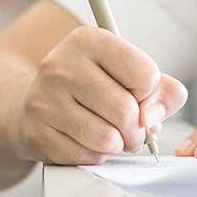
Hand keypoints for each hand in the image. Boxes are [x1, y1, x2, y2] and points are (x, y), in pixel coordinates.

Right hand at [20, 26, 186, 163]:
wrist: (37, 101)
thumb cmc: (91, 86)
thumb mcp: (127, 73)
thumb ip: (161, 90)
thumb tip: (154, 117)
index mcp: (89, 40)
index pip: (145, 74)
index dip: (149, 93)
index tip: (137, 94)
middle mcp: (62, 64)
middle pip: (125, 110)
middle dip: (137, 129)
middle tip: (132, 129)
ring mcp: (44, 99)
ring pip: (107, 138)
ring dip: (117, 144)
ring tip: (110, 135)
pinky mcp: (35, 132)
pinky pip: (86, 156)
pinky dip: (96, 156)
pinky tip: (86, 141)